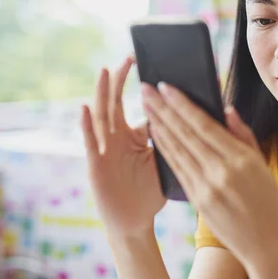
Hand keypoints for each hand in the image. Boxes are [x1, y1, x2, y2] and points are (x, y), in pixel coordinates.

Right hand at [81, 57, 165, 238]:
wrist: (134, 220)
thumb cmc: (150, 191)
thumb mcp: (164, 161)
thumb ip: (171, 140)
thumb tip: (191, 119)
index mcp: (136, 136)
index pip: (142, 107)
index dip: (148, 88)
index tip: (157, 66)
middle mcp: (118, 138)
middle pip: (118, 103)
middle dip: (121, 80)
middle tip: (129, 57)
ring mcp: (105, 149)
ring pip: (103, 115)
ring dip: (102, 93)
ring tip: (105, 71)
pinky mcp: (96, 163)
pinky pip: (90, 141)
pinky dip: (87, 124)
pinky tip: (86, 107)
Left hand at [142, 82, 277, 266]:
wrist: (266, 244)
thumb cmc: (267, 201)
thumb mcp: (263, 165)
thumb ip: (243, 136)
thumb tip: (226, 110)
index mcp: (241, 159)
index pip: (204, 125)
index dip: (182, 104)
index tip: (166, 87)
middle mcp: (222, 172)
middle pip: (186, 134)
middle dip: (163, 109)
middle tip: (146, 89)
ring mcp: (207, 188)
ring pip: (177, 150)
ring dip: (158, 125)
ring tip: (146, 106)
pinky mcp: (198, 201)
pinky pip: (177, 169)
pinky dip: (164, 149)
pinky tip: (156, 134)